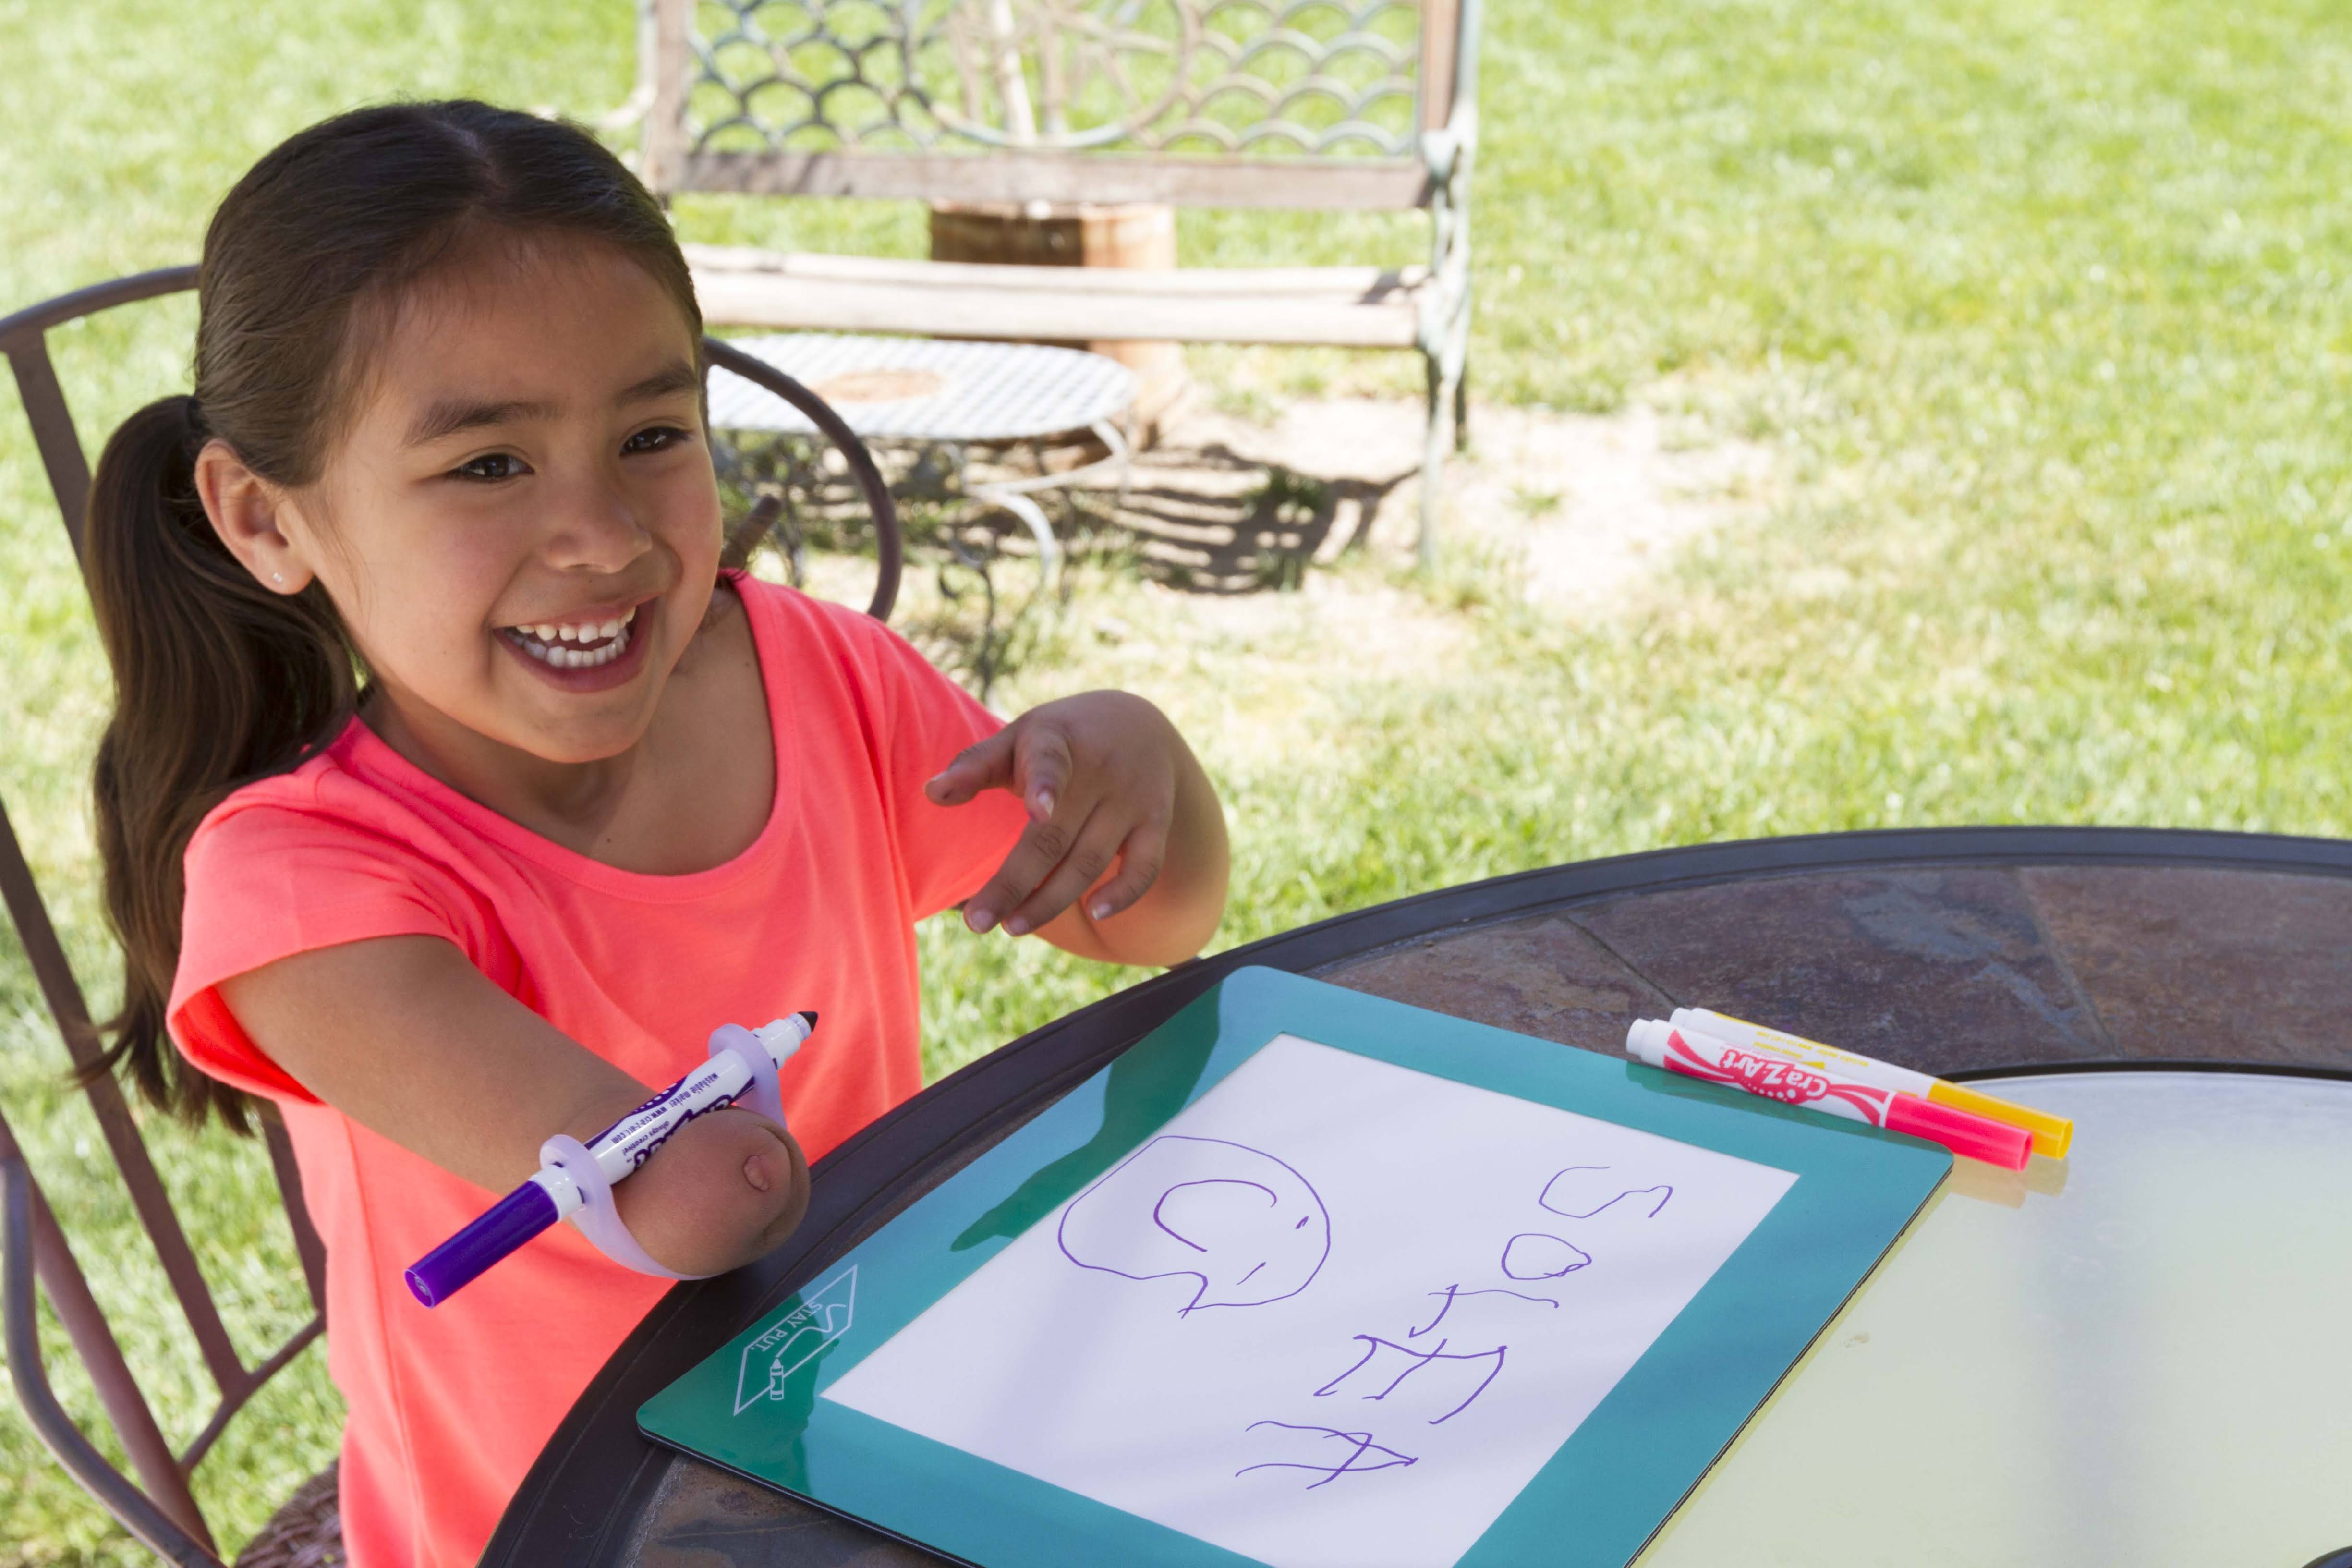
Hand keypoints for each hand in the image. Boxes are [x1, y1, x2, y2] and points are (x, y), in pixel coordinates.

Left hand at [925, 690, 1222, 957]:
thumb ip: (976, 764)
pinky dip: (1123, 894)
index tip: (1038, 812)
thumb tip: (930, 794)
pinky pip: (1144, 867)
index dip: (1045, 786)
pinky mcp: (1155, 822)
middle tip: (976, 922)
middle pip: (1053, 837)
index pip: (1050, 762)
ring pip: (1089, 861)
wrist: (1140, 724)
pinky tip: (1094, 913)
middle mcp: (1100, 769)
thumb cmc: (1061, 739)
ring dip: (1050, 900)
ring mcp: (1131, 798)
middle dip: (1014, 883)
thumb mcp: (1021, 737)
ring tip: (1011, 926)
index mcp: (1058, 740)